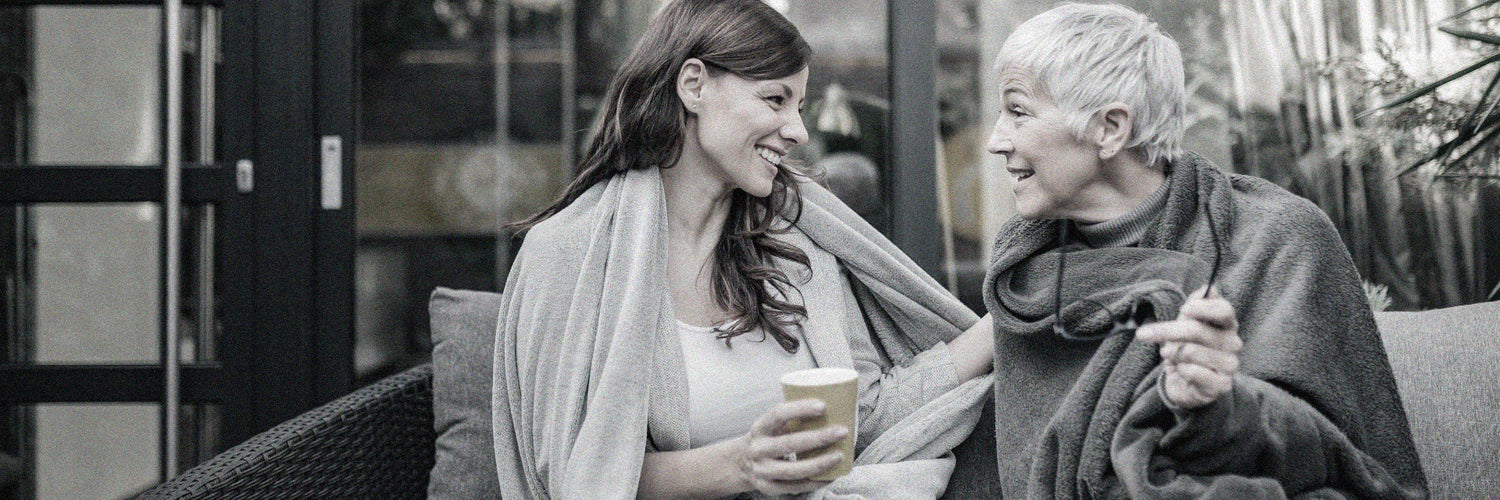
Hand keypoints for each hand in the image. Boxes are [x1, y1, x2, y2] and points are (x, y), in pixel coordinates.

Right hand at [731, 398, 848, 495]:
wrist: (741, 462)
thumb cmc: (767, 438)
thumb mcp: (771, 425)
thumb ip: (793, 419)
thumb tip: (832, 410)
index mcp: (760, 428)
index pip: (778, 414)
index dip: (800, 409)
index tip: (823, 406)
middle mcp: (758, 449)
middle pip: (789, 444)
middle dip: (819, 438)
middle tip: (842, 432)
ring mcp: (762, 471)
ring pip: (793, 470)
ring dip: (819, 464)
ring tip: (839, 456)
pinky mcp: (768, 487)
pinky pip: (794, 487)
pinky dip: (814, 482)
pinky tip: (830, 476)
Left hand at [1135, 286, 1240, 408]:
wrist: (1187, 384)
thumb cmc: (1187, 350)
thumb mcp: (1185, 325)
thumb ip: (1195, 307)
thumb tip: (1206, 288)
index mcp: (1227, 325)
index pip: (1225, 310)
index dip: (1204, 308)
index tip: (1184, 308)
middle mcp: (1233, 343)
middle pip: (1197, 330)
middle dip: (1166, 330)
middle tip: (1143, 334)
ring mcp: (1230, 365)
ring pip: (1191, 351)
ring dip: (1172, 353)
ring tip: (1169, 356)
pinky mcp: (1222, 385)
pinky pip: (1193, 371)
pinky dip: (1180, 370)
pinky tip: (1182, 371)